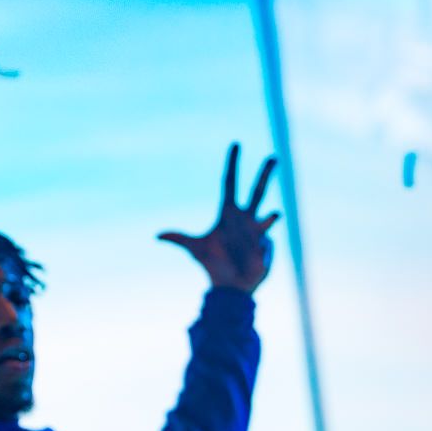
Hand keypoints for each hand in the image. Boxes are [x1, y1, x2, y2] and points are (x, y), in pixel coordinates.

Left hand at [158, 144, 279, 293]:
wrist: (229, 286)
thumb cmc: (212, 264)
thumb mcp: (195, 249)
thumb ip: (179, 238)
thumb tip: (157, 235)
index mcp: (227, 213)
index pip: (230, 183)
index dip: (232, 164)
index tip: (236, 144)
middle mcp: (245, 218)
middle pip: (257, 191)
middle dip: (264, 174)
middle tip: (273, 156)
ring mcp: (258, 231)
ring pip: (270, 215)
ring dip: (273, 215)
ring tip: (274, 214)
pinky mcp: (267, 246)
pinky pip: (264, 245)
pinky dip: (258, 252)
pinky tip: (251, 260)